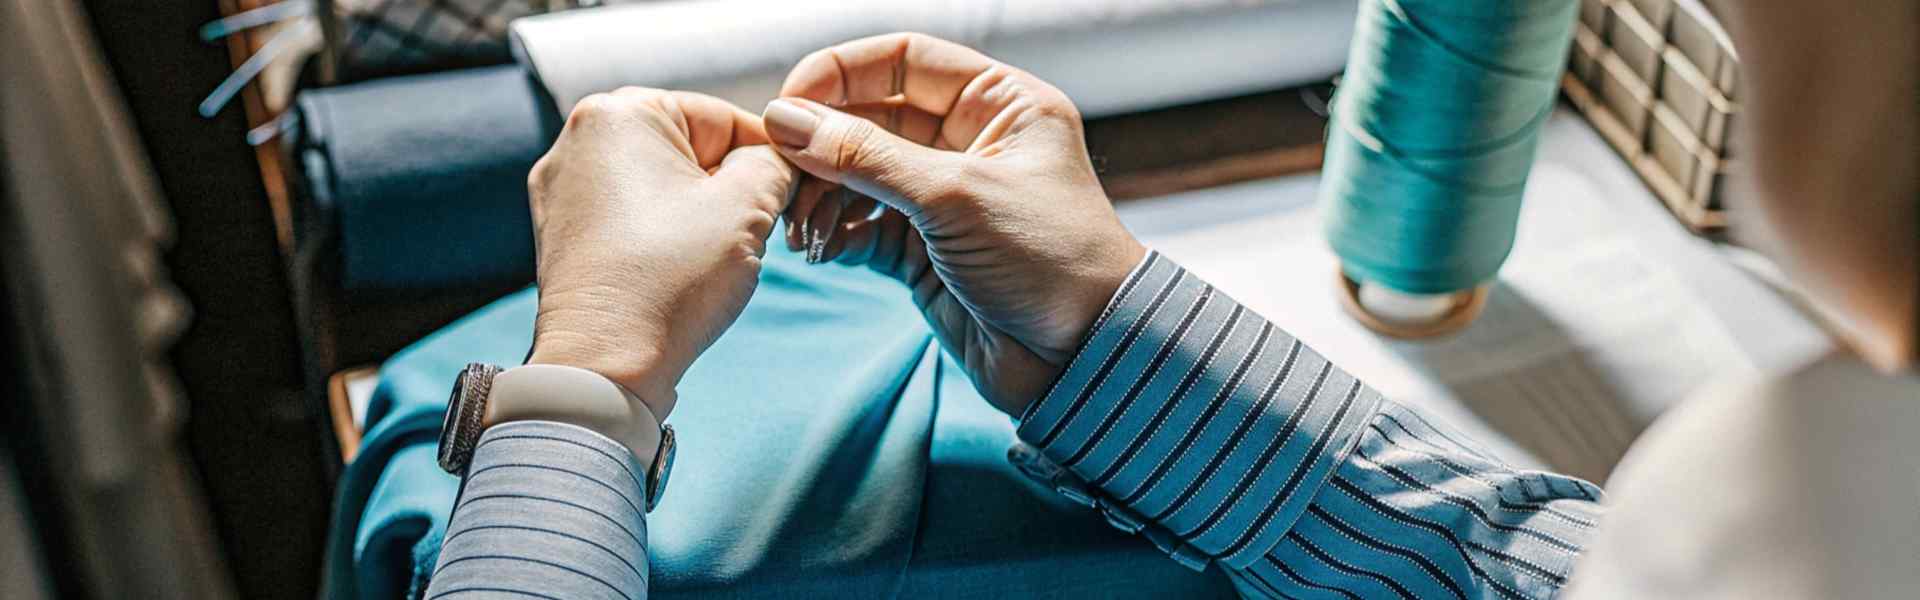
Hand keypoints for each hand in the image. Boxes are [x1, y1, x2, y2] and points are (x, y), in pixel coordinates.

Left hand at [526, 87, 793, 420]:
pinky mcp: (560, 232)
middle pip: (688, 147)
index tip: (793, 196)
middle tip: (758, 228)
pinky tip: (678, 267)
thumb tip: (777, 160)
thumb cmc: (672, 280)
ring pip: (660, 181)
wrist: (604, 366)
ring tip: (714, 254)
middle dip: (728, 184)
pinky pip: (628, 213)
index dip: (768, 158)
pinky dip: (661, 232)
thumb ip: (774, 162)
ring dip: (698, 209)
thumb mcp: (748, 206)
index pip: (724, 118)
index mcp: (618, 113)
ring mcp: (561, 188)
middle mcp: (577, 139)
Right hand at [762, 33, 1145, 415]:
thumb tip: (787, 120)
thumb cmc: (1051, 261)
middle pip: (872, 117)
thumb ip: (867, 156)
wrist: (1082, 360)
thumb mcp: (956, 196)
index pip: (905, 60)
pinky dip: (837, 234)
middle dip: (822, 146)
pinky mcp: (925, 250)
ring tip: (801, 229)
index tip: (790, 102)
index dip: (842, 73)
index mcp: (1000, 104)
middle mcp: (971, 142)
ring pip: (859, 175)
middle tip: (781, 174)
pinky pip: (863, 226)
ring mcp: (944, 198)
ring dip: (822, 196)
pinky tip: (821, 250)